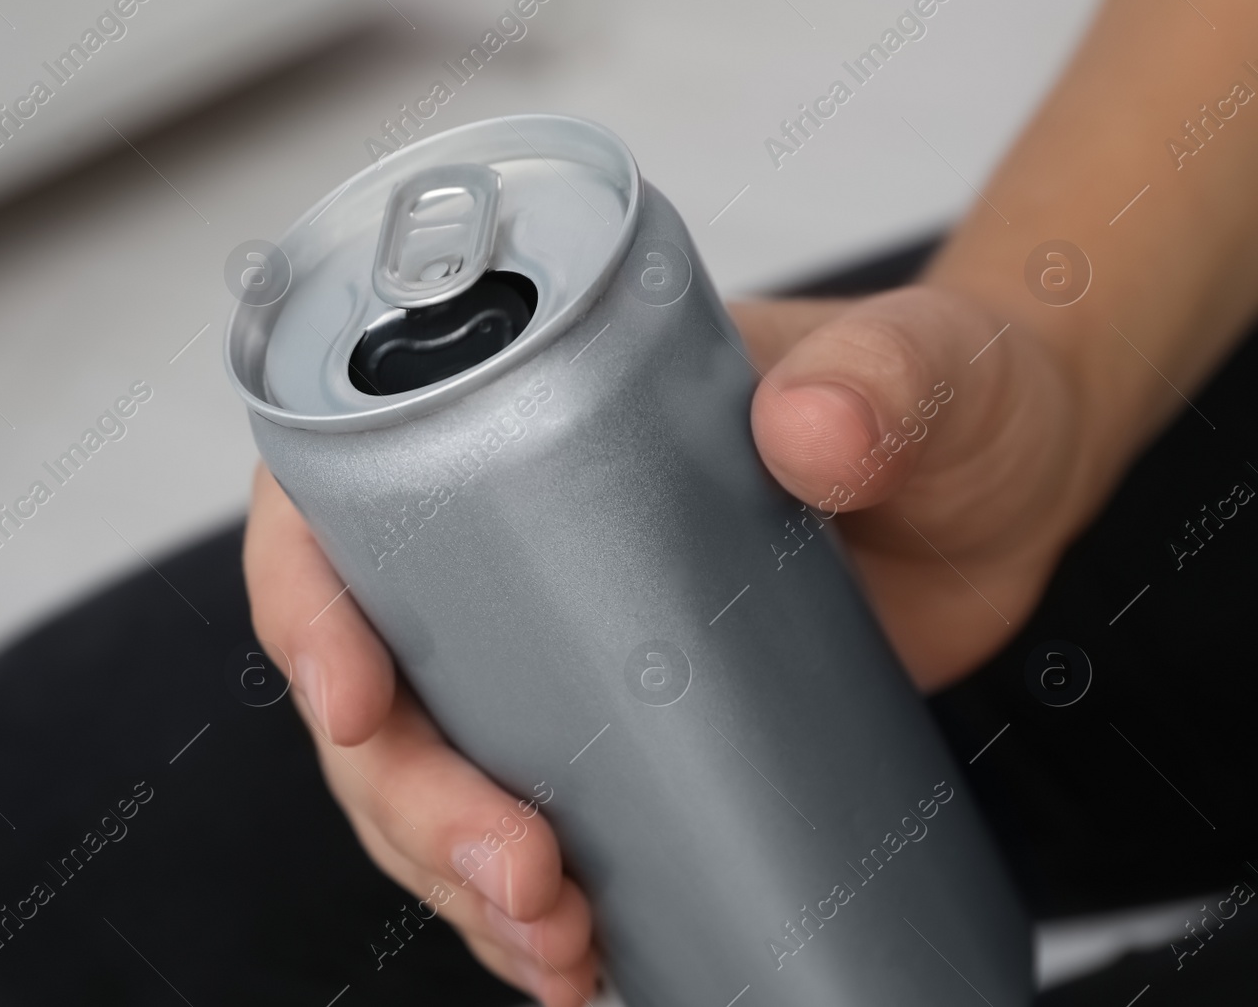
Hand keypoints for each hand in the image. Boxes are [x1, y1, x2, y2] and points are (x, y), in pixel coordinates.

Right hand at [243, 281, 1095, 1001]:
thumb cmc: (941, 392)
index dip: (306, 604)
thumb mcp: (917, 368)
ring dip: (459, 882)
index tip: (354, 706)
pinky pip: (526, 829)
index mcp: (521, 415)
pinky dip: (527, 916)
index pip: (341, 497)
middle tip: (522, 879)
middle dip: (412, 802)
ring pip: (432, 780)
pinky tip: (582, 968)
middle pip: (376, 681)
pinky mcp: (620, 734)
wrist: (1008, 494)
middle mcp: (508, 539)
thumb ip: (876, 378)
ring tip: (560, 949)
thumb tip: (814, 431)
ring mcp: (556, 648)